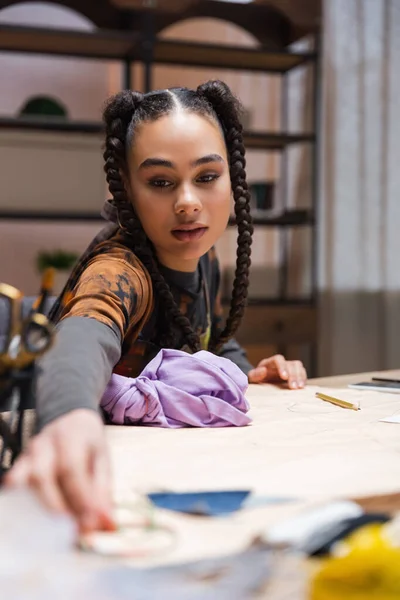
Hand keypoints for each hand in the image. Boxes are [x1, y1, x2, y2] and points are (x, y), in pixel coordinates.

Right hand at [4, 409, 115, 534]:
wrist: (69, 419)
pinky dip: (23, 502)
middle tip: (74, 530)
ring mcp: (28, 454)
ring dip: (41, 508)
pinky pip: (16, 483)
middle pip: (42, 476)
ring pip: (26, 481)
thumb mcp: (103, 460)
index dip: (79, 497)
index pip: (71, 468)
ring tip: (57, 530)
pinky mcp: (19, 465)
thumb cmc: (88, 442)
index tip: (90, 523)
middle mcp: (45, 444)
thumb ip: (103, 491)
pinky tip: (34, 519)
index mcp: (71, 436)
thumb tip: (106, 523)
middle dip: (58, 507)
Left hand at [248, 354, 306, 388]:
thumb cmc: (257, 379)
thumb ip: (255, 375)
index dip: (282, 366)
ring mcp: (289, 367)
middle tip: (293, 387)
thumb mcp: (252, 378)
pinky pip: (302, 372)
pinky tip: (302, 387)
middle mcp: (281, 363)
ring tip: (299, 387)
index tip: (284, 377)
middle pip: (290, 364)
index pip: (278, 359)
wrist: (262, 382)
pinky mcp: (294, 374)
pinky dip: (303, 379)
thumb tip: (263, 371)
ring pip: (298, 366)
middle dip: (293, 375)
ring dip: (300, 376)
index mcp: (270, 362)